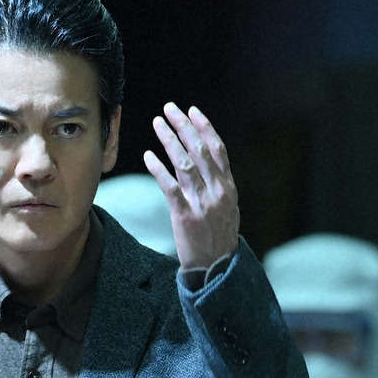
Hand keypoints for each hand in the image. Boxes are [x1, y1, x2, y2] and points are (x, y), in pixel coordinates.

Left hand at [143, 102, 239, 268]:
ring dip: (169, 140)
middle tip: (170, 108)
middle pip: (200, 150)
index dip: (205, 127)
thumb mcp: (227, 208)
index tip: (192, 110)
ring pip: (184, 164)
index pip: (218, 149)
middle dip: (184, 126)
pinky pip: (170, 187)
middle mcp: (218, 191)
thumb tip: (205, 160)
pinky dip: (158, 169)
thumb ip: (218, 185)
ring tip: (157, 123)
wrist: (217, 269)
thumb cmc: (219, 237)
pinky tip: (148, 155)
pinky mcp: (185, 216)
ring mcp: (202, 203)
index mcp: (229, 187)